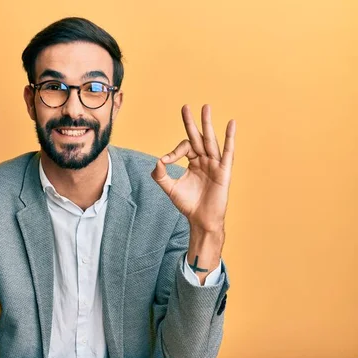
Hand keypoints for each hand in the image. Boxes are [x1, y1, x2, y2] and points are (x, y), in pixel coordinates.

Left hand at [151, 104, 235, 232]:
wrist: (201, 220)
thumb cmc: (188, 204)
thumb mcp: (170, 188)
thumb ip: (161, 175)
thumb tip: (157, 161)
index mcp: (193, 162)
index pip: (184, 148)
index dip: (173, 152)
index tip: (165, 162)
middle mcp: (204, 160)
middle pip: (198, 137)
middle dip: (192, 122)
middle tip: (186, 106)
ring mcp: (215, 164)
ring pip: (210, 140)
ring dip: (207, 124)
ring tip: (205, 107)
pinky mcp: (224, 171)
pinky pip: (228, 152)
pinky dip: (230, 138)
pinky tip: (231, 124)